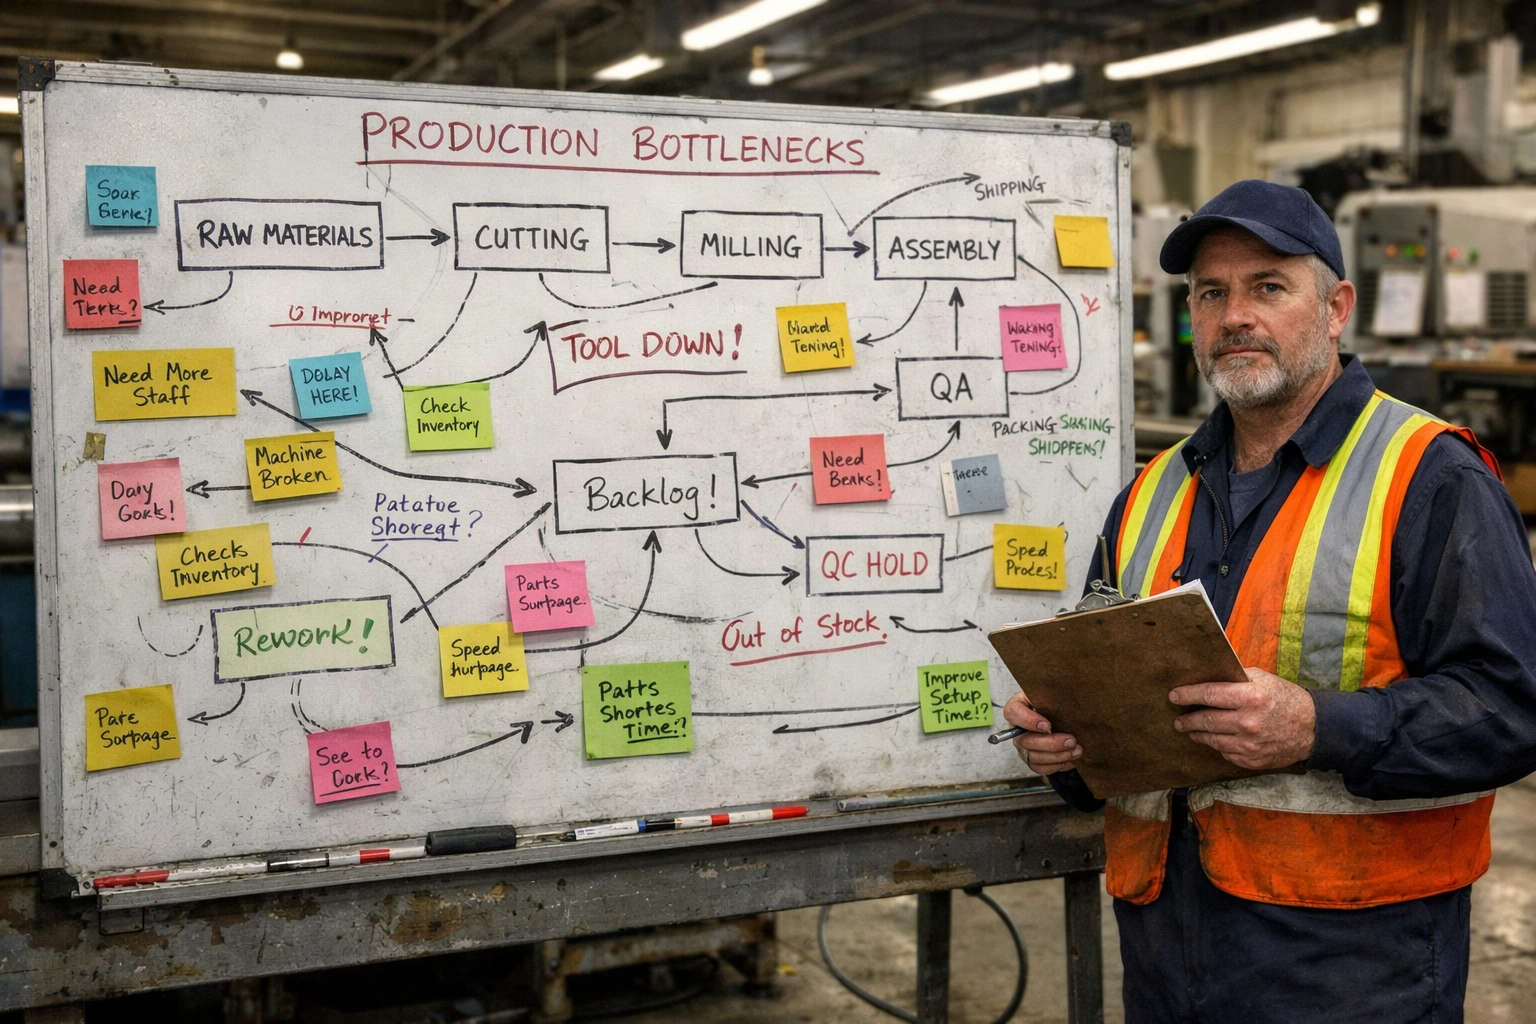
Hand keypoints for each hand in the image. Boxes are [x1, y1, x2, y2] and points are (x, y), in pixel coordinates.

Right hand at [1002, 691, 1080, 774]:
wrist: (1065, 719)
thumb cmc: (1057, 704)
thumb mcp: (1053, 695)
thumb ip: (1052, 696)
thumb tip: (1063, 703)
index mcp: (1018, 707)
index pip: (1013, 712)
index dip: (1028, 720)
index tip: (1047, 725)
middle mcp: (1017, 728)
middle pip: (1025, 740)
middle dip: (1051, 743)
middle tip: (1071, 740)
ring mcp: (1022, 746)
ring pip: (1034, 757)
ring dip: (1057, 756)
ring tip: (1076, 750)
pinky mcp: (1031, 759)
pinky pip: (1039, 767)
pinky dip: (1056, 765)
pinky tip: (1069, 758)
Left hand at [1170, 667, 1314, 769]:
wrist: (1314, 728)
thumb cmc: (1286, 699)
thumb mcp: (1263, 679)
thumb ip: (1235, 678)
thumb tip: (1208, 675)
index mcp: (1250, 697)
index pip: (1209, 694)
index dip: (1188, 695)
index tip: (1174, 695)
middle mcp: (1248, 722)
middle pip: (1206, 720)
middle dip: (1187, 719)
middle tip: (1177, 718)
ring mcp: (1249, 745)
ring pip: (1212, 740)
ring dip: (1198, 733)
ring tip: (1189, 728)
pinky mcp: (1252, 760)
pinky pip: (1225, 753)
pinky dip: (1218, 745)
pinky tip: (1214, 739)